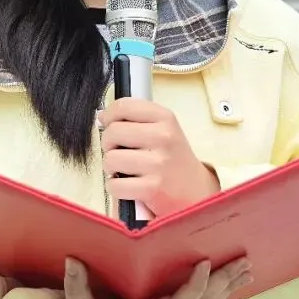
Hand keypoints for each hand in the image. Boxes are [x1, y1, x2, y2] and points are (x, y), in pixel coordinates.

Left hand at [97, 98, 219, 217]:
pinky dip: (116, 188)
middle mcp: (163, 137)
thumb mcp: (164, 130)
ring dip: (111, 168)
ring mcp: (158, 163)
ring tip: (125, 170)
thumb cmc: (173, 159)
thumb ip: (135, 119)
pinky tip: (128, 186)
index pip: (124, 106)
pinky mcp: (152, 188)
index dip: (109, 115)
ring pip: (110, 159)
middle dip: (108, 144)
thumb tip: (101, 116)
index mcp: (165, 118)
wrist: (197, 191)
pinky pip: (115, 184)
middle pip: (113, 132)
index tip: (108, 123)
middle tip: (118, 151)